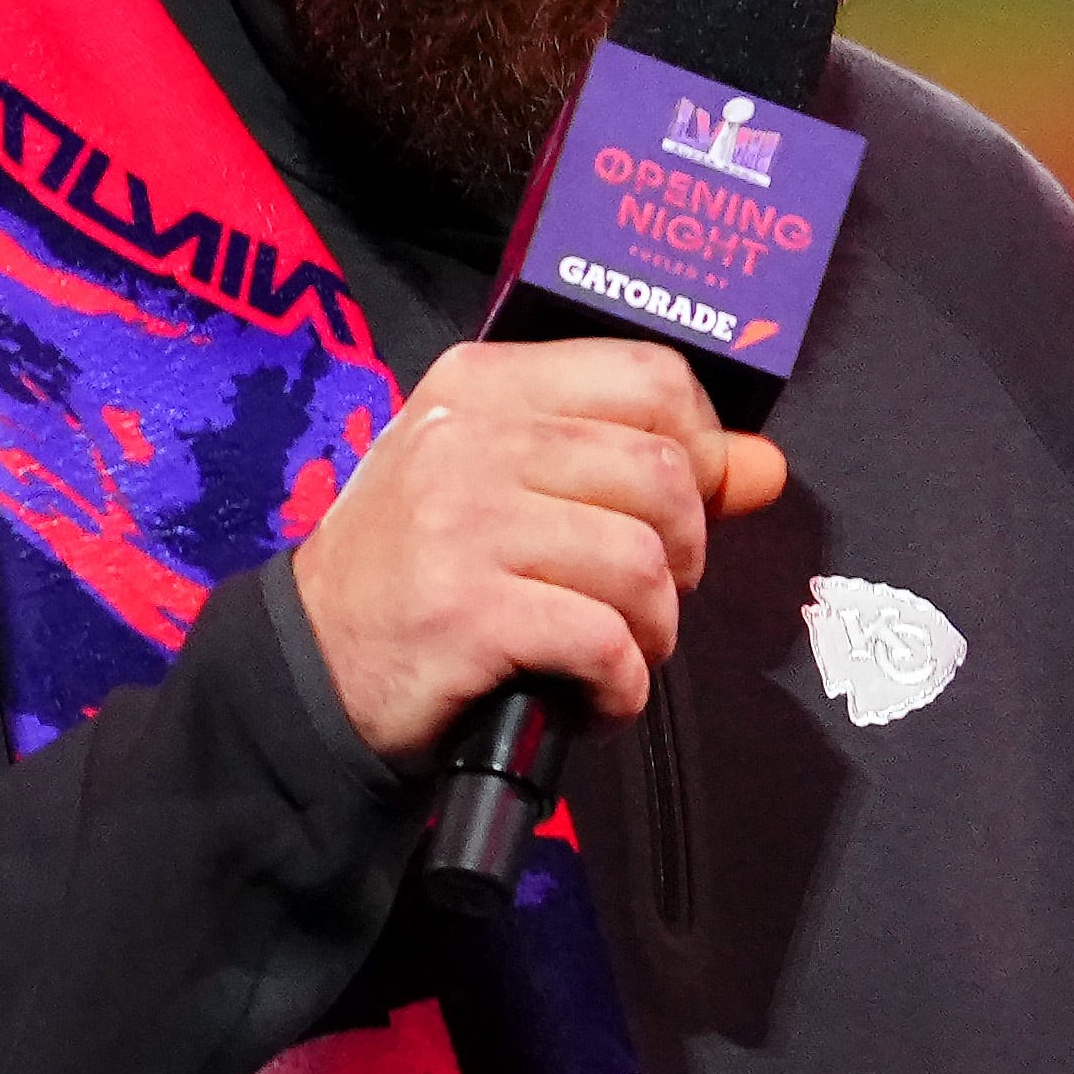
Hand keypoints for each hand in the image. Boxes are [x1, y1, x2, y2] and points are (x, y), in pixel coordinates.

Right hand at [289, 338, 789, 759]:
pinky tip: (593, 695)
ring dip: (652, 630)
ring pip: (641, 563)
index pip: (649, 378)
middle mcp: (471, 438)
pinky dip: (621, 685)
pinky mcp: (464, 611)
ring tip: (616, 651)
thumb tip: (764, 467)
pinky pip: (603, 641)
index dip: (700, 449)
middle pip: (661, 475)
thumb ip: (636, 465)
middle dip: (684, 553)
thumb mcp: (509, 485)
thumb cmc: (419, 568)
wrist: (310, 663)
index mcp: (484, 384)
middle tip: (646, 595)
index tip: (681, 509)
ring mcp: (463, 522)